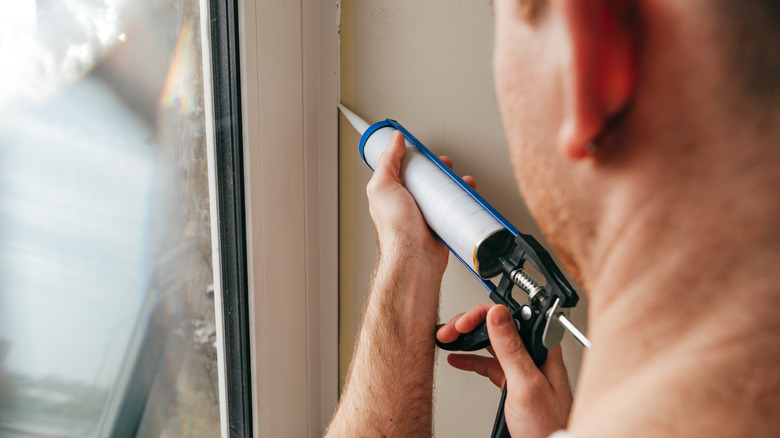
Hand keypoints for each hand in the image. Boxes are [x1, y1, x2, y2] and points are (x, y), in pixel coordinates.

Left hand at [366, 131, 475, 274]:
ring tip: (461, 180)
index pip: (402, 167)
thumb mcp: (383, 186)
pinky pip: (453, 209)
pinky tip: (466, 197)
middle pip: (425, 178)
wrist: (415, 259)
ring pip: (441, 193)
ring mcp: (425, 214)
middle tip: (446, 165)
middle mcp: (407, 203)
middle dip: (438, 169)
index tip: (425, 151)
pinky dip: (462, 202)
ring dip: (453, 184)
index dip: (414, 157)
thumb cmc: (396, 230)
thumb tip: (395, 140)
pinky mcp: (440, 225)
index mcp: (391, 192)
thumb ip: (387, 161)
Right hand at [437, 304, 572, 437]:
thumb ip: (511, 348)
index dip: (481, 315)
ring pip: (490, 343)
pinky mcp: (513, 382)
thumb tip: (497, 314)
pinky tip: (458, 358)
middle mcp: (531, 353)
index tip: (462, 324)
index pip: (507, 316)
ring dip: (467, 339)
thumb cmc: (548, 425)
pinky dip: (471, 359)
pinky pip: (489, 363)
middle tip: (448, 331)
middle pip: (496, 326)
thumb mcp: (525, 383)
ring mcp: (522, 367)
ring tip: (447, 339)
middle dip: (468, 325)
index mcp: (540, 346)